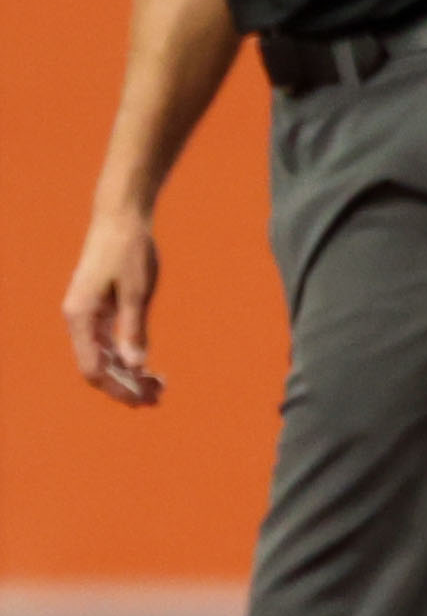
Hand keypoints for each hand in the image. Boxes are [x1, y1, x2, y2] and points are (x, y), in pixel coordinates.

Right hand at [63, 207, 164, 405]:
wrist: (121, 216)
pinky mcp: (97, 308)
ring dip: (128, 374)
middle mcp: (78, 319)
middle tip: (158, 398)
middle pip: (98, 367)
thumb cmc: (129, 250)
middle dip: (126, 386)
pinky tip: (147, 367)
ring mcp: (87, 314)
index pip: (94, 368)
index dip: (118, 388)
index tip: (144, 400)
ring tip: (158, 387)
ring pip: (104, 357)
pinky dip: (126, 357)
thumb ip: (134, 329)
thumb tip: (135, 365)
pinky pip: (108, 343)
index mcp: (81, 317)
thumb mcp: (137, 292)